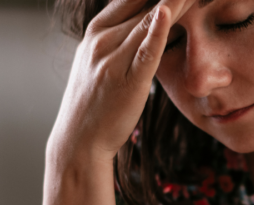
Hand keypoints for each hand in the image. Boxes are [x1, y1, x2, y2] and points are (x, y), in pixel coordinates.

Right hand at [48, 0, 195, 164]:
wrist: (78, 141)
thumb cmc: (93, 104)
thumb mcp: (100, 63)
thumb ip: (120, 41)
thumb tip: (147, 26)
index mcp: (96, 33)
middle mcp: (102, 41)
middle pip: (143, 5)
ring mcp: (114, 61)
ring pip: (148, 21)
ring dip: (174, 2)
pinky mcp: (128, 83)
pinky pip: (146, 53)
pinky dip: (157, 32)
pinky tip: (168, 13)